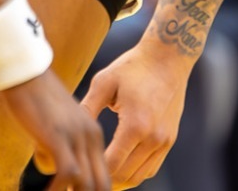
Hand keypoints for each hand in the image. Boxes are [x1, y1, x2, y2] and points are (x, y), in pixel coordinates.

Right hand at [0, 69, 108, 190]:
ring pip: (86, 183)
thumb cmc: (35, 97)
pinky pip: (67, 173)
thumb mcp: (56, 124)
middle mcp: (90, 137)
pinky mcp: (58, 137)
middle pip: (101, 183)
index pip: (104, 175)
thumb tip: (53, 167)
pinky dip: (58, 189)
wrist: (26, 72)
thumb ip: (60, 145)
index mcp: (93, 134)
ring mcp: (76, 137)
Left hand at [81, 41, 192, 189]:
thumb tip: (67, 131)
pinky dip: (135, 173)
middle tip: (84, 179)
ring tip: (98, 175)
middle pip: (125, 175)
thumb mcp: (104, 82)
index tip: (77, 171)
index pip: (111, 164)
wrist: (168, 57)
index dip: (92, 171)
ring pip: (139, 176)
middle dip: (103, 179)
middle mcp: (153, 137)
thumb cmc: (132, 67)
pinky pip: (151, 168)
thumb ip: (86, 108)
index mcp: (135, 124)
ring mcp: (164, 140)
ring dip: (119, 180)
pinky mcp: (170, 139)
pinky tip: (118, 167)